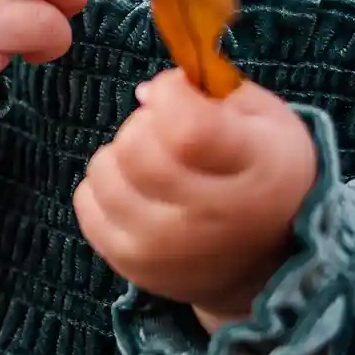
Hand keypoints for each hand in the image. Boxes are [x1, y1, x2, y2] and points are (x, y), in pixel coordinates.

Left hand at [75, 68, 317, 325]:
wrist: (267, 259)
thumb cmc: (264, 174)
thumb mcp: (266, 119)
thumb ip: (213, 91)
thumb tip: (146, 95)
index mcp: (255, 169)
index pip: (186, 127)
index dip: (171, 94)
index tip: (179, 93)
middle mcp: (211, 216)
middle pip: (136, 149)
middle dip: (144, 123)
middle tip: (166, 130)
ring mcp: (167, 246)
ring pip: (104, 173)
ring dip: (120, 154)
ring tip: (151, 162)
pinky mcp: (133, 263)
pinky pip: (87, 203)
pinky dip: (102, 186)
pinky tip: (135, 189)